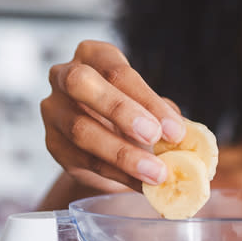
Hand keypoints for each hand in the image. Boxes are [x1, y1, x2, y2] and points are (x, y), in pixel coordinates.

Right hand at [40, 40, 187, 193]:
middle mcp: (65, 75)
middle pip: (82, 84)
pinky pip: (82, 160)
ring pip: (80, 129)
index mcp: (94, 56)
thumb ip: (164, 117)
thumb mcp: (150, 108)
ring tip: (155, 173)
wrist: (105, 145)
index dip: (148, 100)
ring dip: (122, 154)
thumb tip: (188, 136)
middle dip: (120, 110)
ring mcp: (54, 110)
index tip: (175, 130)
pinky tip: (140, 184)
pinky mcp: (53, 144)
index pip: (118, 72)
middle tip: (154, 136)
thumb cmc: (130, 115)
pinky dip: (116, 175)